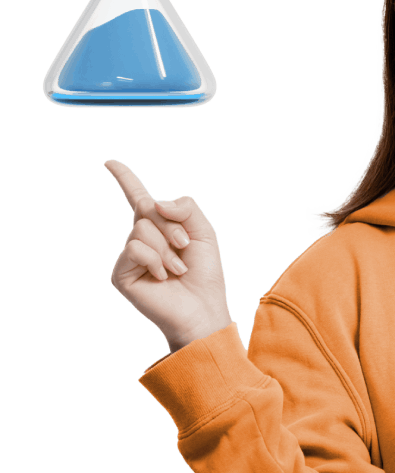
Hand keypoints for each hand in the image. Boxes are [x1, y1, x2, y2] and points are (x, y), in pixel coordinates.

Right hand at [104, 159, 232, 350]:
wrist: (203, 309)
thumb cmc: (204, 274)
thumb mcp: (203, 232)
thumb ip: (186, 207)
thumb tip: (154, 203)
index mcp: (160, 227)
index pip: (138, 198)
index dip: (125, 178)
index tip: (111, 163)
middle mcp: (141, 239)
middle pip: (149, 209)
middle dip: (174, 227)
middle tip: (185, 249)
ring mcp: (130, 256)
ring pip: (143, 229)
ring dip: (167, 249)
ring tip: (176, 269)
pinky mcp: (122, 273)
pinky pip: (135, 248)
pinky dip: (155, 260)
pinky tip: (162, 277)